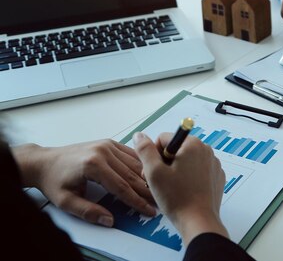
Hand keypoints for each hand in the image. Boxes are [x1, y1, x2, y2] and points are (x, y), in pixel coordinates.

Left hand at [13, 140, 155, 226]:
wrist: (44, 162)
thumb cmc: (54, 182)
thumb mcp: (66, 202)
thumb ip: (88, 212)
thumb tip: (110, 220)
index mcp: (94, 166)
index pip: (121, 187)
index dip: (136, 201)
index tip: (149, 210)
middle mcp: (103, 152)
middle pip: (131, 175)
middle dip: (146, 190)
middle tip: (158, 202)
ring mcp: (107, 145)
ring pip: (134, 164)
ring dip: (146, 177)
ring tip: (156, 190)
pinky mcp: (109, 143)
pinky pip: (130, 155)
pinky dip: (140, 165)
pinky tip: (148, 174)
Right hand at [133, 132, 227, 244]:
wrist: (198, 221)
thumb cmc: (177, 197)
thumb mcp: (154, 172)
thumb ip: (145, 150)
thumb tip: (139, 135)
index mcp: (192, 144)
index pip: (163, 139)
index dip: (153, 155)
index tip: (152, 172)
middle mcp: (206, 150)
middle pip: (176, 149)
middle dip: (164, 163)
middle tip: (159, 182)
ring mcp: (213, 163)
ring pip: (187, 160)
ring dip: (176, 170)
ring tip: (171, 188)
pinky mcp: (216, 176)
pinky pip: (198, 170)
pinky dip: (189, 177)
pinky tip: (184, 191)